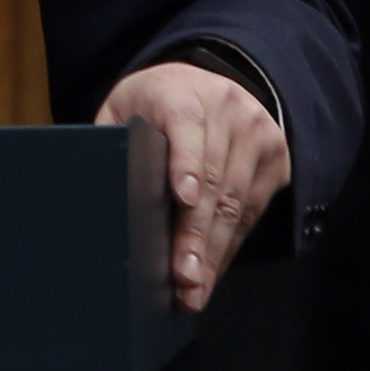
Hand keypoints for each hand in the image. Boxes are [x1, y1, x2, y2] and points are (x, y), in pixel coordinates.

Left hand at [95, 62, 290, 312]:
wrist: (207, 82)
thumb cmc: (153, 105)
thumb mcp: (123, 108)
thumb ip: (112, 140)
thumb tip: (94, 191)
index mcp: (179, 92)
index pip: (184, 125)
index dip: (183, 163)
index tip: (182, 197)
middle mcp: (225, 109)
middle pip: (212, 178)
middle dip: (196, 234)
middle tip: (183, 276)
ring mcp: (255, 132)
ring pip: (236, 202)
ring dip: (214, 251)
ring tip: (195, 288)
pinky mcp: (275, 156)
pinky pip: (254, 210)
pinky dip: (230, 246)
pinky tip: (212, 271)